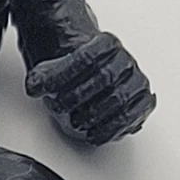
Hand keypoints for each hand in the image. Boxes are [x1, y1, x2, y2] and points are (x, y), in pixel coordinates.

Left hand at [24, 32, 155, 144]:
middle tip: (59, 107)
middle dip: (78, 96)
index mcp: (106, 44)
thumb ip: (43, 75)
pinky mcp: (144, 102)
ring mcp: (137, 81)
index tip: (44, 87)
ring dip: (94, 115)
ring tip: (76, 122)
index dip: (63, 73)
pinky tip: (94, 134)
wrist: (97, 79)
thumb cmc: (79, 75)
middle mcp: (125, 61)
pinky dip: (111, 129)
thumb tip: (35, 85)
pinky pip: (131, 117)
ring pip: (118, 99)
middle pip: (104, 78)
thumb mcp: (56, 69)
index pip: (86, 57)